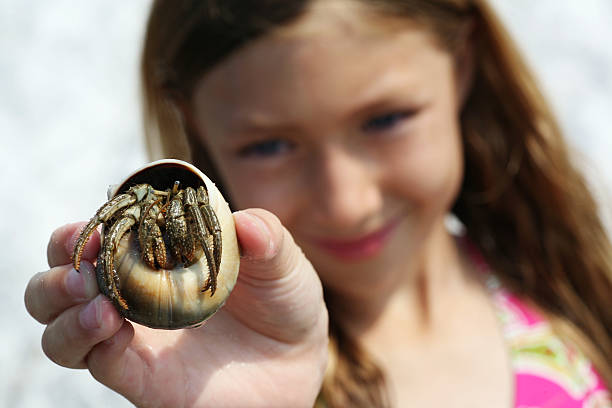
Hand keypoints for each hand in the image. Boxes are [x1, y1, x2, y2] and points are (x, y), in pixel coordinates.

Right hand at [25, 209, 327, 407]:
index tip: (100, 220)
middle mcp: (136, 293)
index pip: (103, 235)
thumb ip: (268, 238)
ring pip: (59, 322)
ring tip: (95, 298)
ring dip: (60, 304)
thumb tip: (247, 223)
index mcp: (161, 256)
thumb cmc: (284, 302)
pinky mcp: (138, 375)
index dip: (89, 225)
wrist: (297, 362)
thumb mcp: (282, 263)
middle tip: (85, 261)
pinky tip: (111, 325)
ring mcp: (133, 335)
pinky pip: (92, 358)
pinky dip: (86, 339)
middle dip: (60, 264)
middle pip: (63, 277)